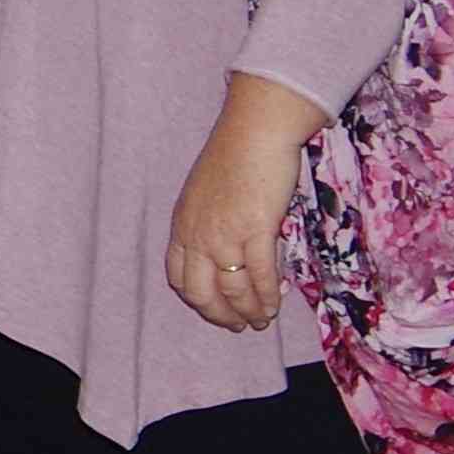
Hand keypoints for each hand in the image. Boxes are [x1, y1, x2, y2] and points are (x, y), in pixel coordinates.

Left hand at [159, 73, 316, 332]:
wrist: (256, 129)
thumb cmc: (236, 154)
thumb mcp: (206, 192)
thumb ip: (209, 222)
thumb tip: (227, 248)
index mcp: (182, 224)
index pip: (178, 277)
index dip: (197, 300)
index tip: (214, 309)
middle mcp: (197, 234)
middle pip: (200, 293)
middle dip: (220, 315)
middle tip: (238, 325)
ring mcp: (224, 234)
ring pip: (233, 291)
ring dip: (249, 311)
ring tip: (261, 320)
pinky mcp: (255, 230)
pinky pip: (260, 276)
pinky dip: (267, 296)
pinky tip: (275, 304)